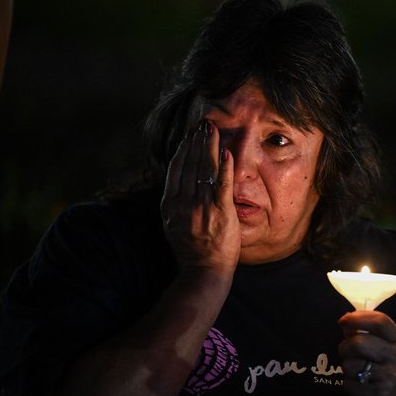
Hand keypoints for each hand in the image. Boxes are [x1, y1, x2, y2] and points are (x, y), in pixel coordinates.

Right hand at [161, 120, 239, 273]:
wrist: (203, 271)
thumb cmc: (190, 249)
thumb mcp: (173, 223)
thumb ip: (175, 202)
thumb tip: (180, 181)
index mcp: (170, 205)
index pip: (176, 169)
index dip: (183, 149)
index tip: (189, 135)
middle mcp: (183, 203)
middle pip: (190, 164)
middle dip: (196, 141)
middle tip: (203, 124)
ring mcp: (201, 207)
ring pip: (204, 170)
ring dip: (209, 147)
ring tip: (213, 130)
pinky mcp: (220, 212)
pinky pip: (221, 184)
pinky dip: (223, 167)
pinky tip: (226, 152)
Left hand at [338, 311, 395, 395]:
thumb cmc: (381, 363)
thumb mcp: (380, 343)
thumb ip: (362, 330)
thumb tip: (345, 321)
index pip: (380, 322)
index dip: (357, 318)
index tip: (343, 320)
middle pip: (359, 343)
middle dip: (345, 346)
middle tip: (345, 351)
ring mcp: (390, 375)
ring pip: (350, 365)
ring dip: (346, 367)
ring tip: (356, 369)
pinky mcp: (380, 393)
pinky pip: (349, 384)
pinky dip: (348, 384)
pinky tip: (359, 384)